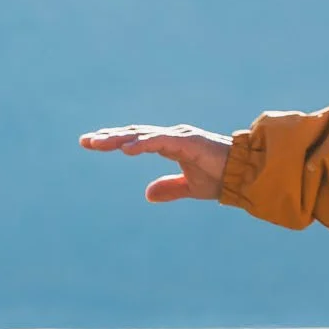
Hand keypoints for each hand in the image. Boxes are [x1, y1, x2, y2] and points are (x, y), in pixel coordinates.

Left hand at [79, 125, 232, 202]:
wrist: (243, 176)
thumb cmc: (220, 178)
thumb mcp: (189, 188)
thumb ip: (169, 189)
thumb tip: (147, 194)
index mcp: (169, 145)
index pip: (135, 140)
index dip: (114, 141)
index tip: (91, 143)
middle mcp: (171, 137)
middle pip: (134, 134)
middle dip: (109, 137)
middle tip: (85, 141)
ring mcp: (179, 137)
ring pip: (142, 135)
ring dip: (120, 138)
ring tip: (99, 143)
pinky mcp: (187, 141)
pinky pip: (160, 142)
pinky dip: (143, 144)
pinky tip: (126, 149)